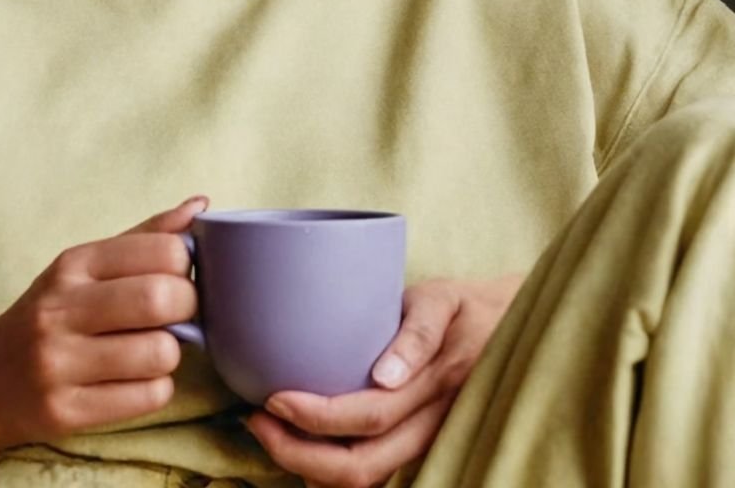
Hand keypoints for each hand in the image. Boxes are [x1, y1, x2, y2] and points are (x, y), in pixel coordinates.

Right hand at [0, 196, 209, 450]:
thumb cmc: (54, 312)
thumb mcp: (88, 265)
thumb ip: (146, 236)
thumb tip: (202, 205)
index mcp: (73, 264)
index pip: (162, 250)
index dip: (186, 265)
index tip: (178, 277)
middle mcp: (61, 309)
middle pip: (162, 298)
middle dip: (187, 307)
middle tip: (177, 315)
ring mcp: (59, 363)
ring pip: (160, 353)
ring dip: (171, 354)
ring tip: (151, 349)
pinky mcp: (66, 411)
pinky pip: (149, 397)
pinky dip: (156, 388)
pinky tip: (135, 379)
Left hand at [243, 273, 525, 487]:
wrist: (510, 326)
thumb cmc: (463, 305)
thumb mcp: (441, 298)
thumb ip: (416, 332)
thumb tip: (385, 376)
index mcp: (436, 381)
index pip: (369, 416)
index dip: (316, 418)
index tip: (273, 398)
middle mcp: (434, 422)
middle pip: (363, 465)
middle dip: (299, 454)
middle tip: (257, 422)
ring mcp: (430, 441)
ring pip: (370, 480)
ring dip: (312, 469)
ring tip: (272, 436)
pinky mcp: (424, 446)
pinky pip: (378, 475)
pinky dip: (334, 474)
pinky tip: (304, 449)